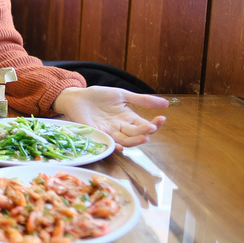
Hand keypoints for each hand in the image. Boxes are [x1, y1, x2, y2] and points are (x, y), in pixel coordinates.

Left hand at [52, 86, 167, 151]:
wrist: (77, 96)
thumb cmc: (99, 96)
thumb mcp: (122, 95)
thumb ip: (142, 100)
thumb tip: (166, 103)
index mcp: (128, 119)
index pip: (144, 125)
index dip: (154, 124)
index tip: (161, 119)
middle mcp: (120, 128)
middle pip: (136, 134)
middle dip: (145, 132)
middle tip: (151, 127)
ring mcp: (109, 132)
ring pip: (125, 141)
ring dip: (135, 141)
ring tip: (144, 138)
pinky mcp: (96, 134)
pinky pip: (107, 142)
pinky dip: (114, 146)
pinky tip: (120, 147)